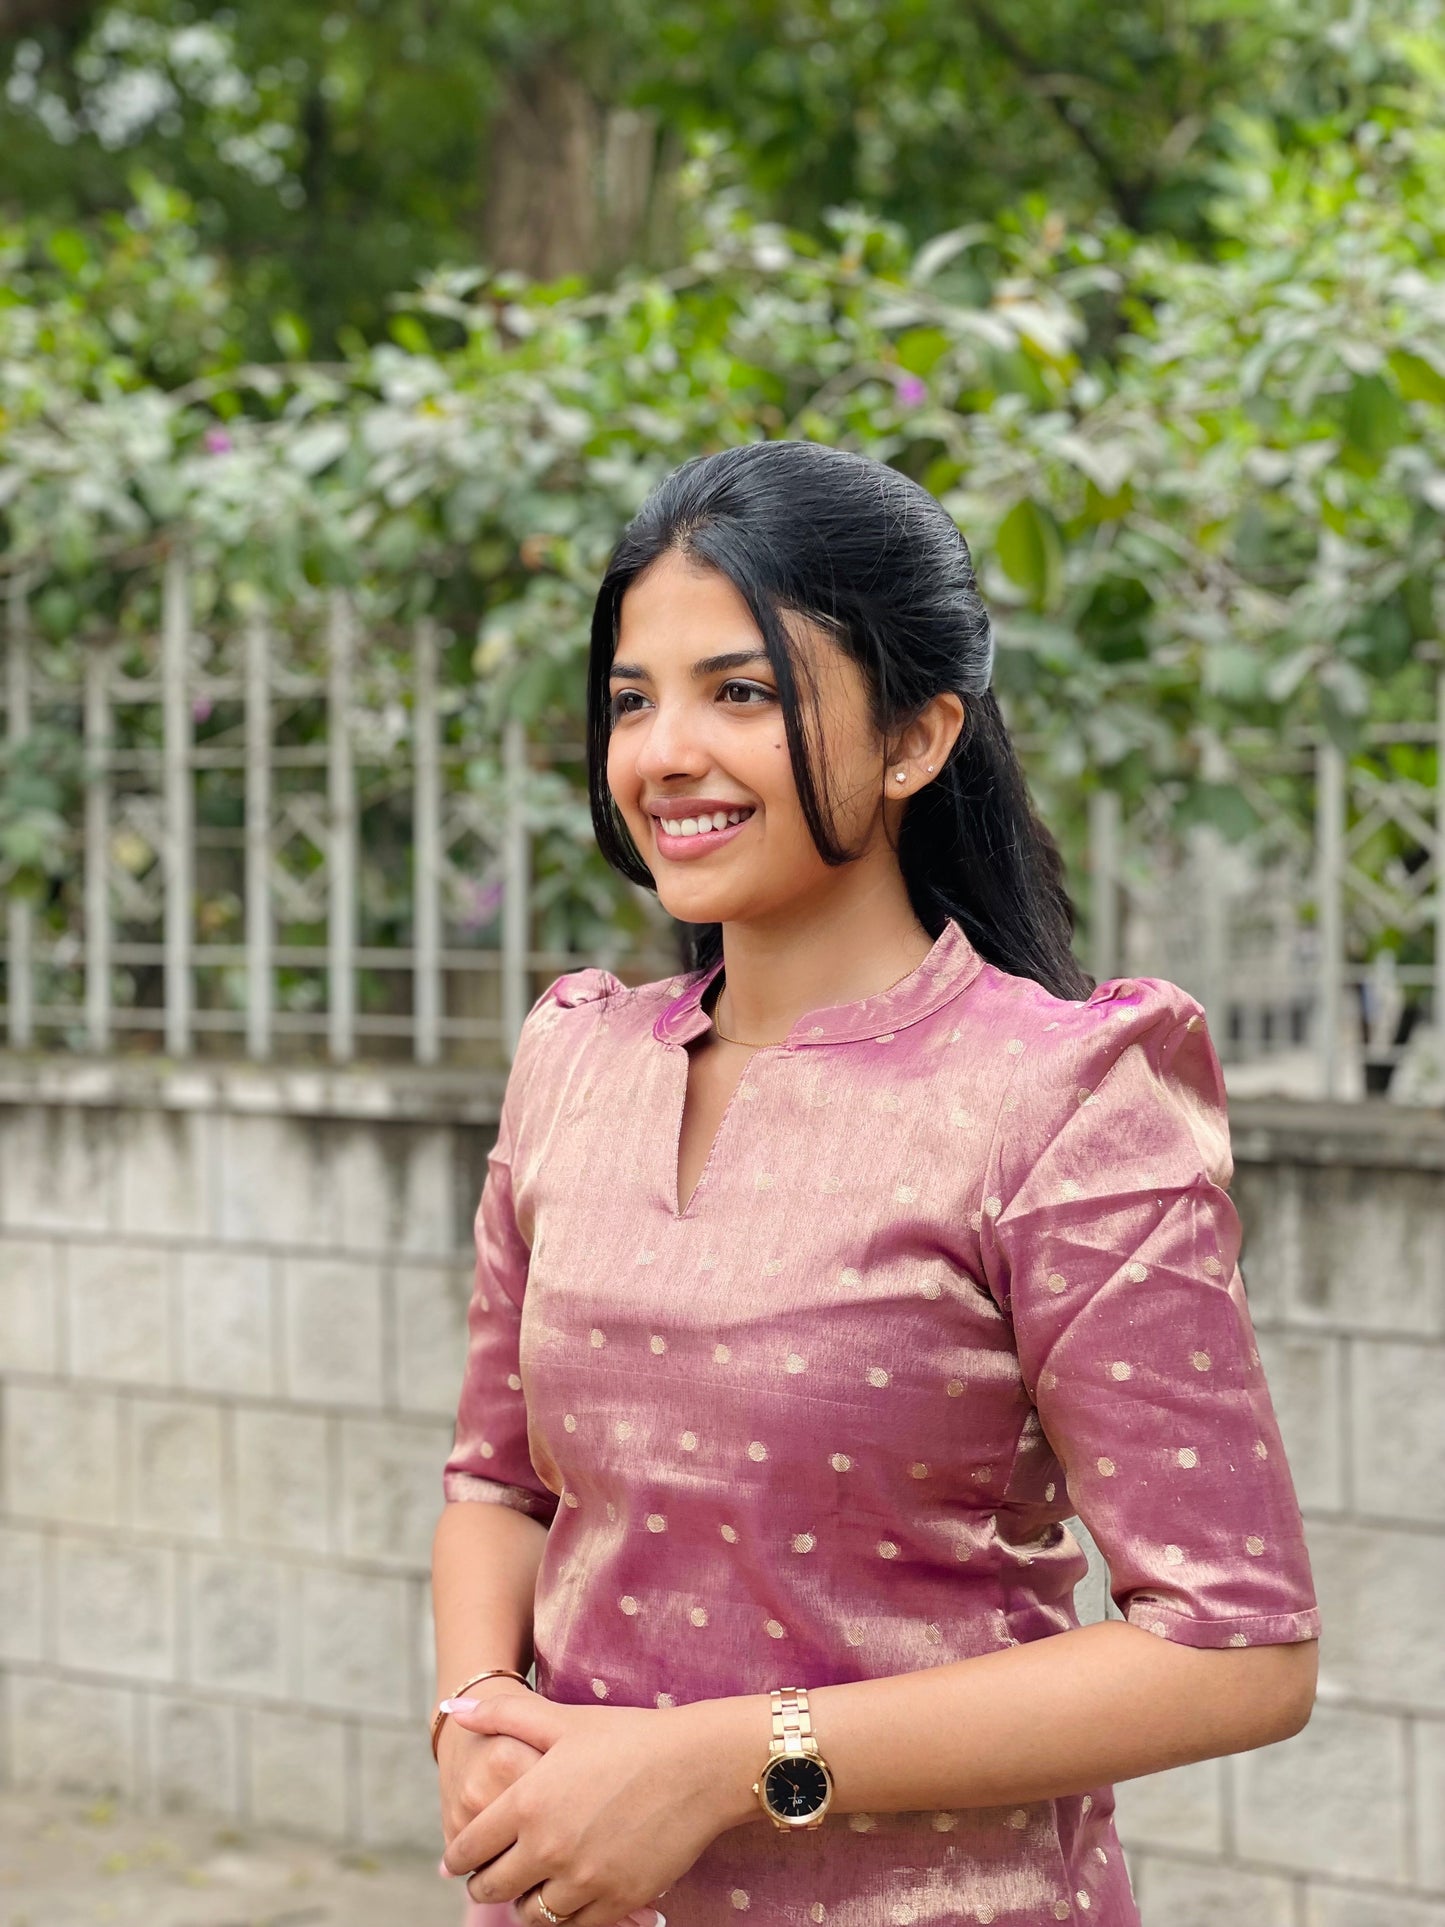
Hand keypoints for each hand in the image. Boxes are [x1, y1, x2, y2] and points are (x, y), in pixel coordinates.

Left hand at [437, 1689, 733, 1926]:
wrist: (698, 1766)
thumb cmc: (629, 1737)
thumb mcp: (564, 1720)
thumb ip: (504, 1714)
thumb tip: (458, 1710)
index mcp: (528, 1802)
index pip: (469, 1848)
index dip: (457, 1858)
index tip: (456, 1860)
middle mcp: (549, 1847)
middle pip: (492, 1887)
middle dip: (485, 1882)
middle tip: (490, 1876)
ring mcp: (584, 1880)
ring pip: (531, 1915)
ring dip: (525, 1902)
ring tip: (531, 1885)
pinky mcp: (618, 1901)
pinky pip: (574, 1926)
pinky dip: (565, 1916)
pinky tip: (569, 1895)